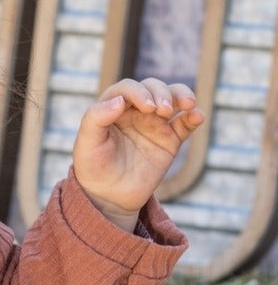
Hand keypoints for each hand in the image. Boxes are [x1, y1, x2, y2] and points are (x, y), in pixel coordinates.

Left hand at [72, 77, 204, 229]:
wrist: (109, 196)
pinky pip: (185, 124)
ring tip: (187, 105)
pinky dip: (194, 116)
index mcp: (113, 107)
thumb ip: (96, 118)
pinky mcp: (170, 140)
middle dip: (162, 92)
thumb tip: (119, 100)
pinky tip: (197, 116)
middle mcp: (135, 111)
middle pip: (153, 88)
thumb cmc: (93, 167)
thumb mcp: (86, 143)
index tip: (147, 106)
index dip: (139, 92)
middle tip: (162, 110)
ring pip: (173, 99)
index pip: (129, 88)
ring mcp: (154, 124)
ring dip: (181, 96)